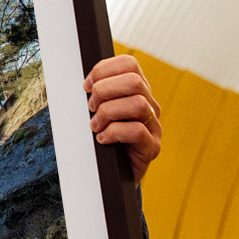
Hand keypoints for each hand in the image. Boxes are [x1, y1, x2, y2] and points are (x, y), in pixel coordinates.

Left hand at [84, 54, 161, 182]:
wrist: (113, 174)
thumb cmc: (103, 138)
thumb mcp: (97, 111)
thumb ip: (96, 94)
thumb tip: (84, 84)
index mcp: (137, 91)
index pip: (129, 64)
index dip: (103, 70)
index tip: (86, 86)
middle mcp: (150, 105)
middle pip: (134, 81)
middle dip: (104, 91)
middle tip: (91, 108)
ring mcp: (154, 126)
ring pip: (137, 104)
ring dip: (108, 113)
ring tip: (95, 126)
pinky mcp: (152, 147)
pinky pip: (137, 131)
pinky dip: (113, 133)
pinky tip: (102, 139)